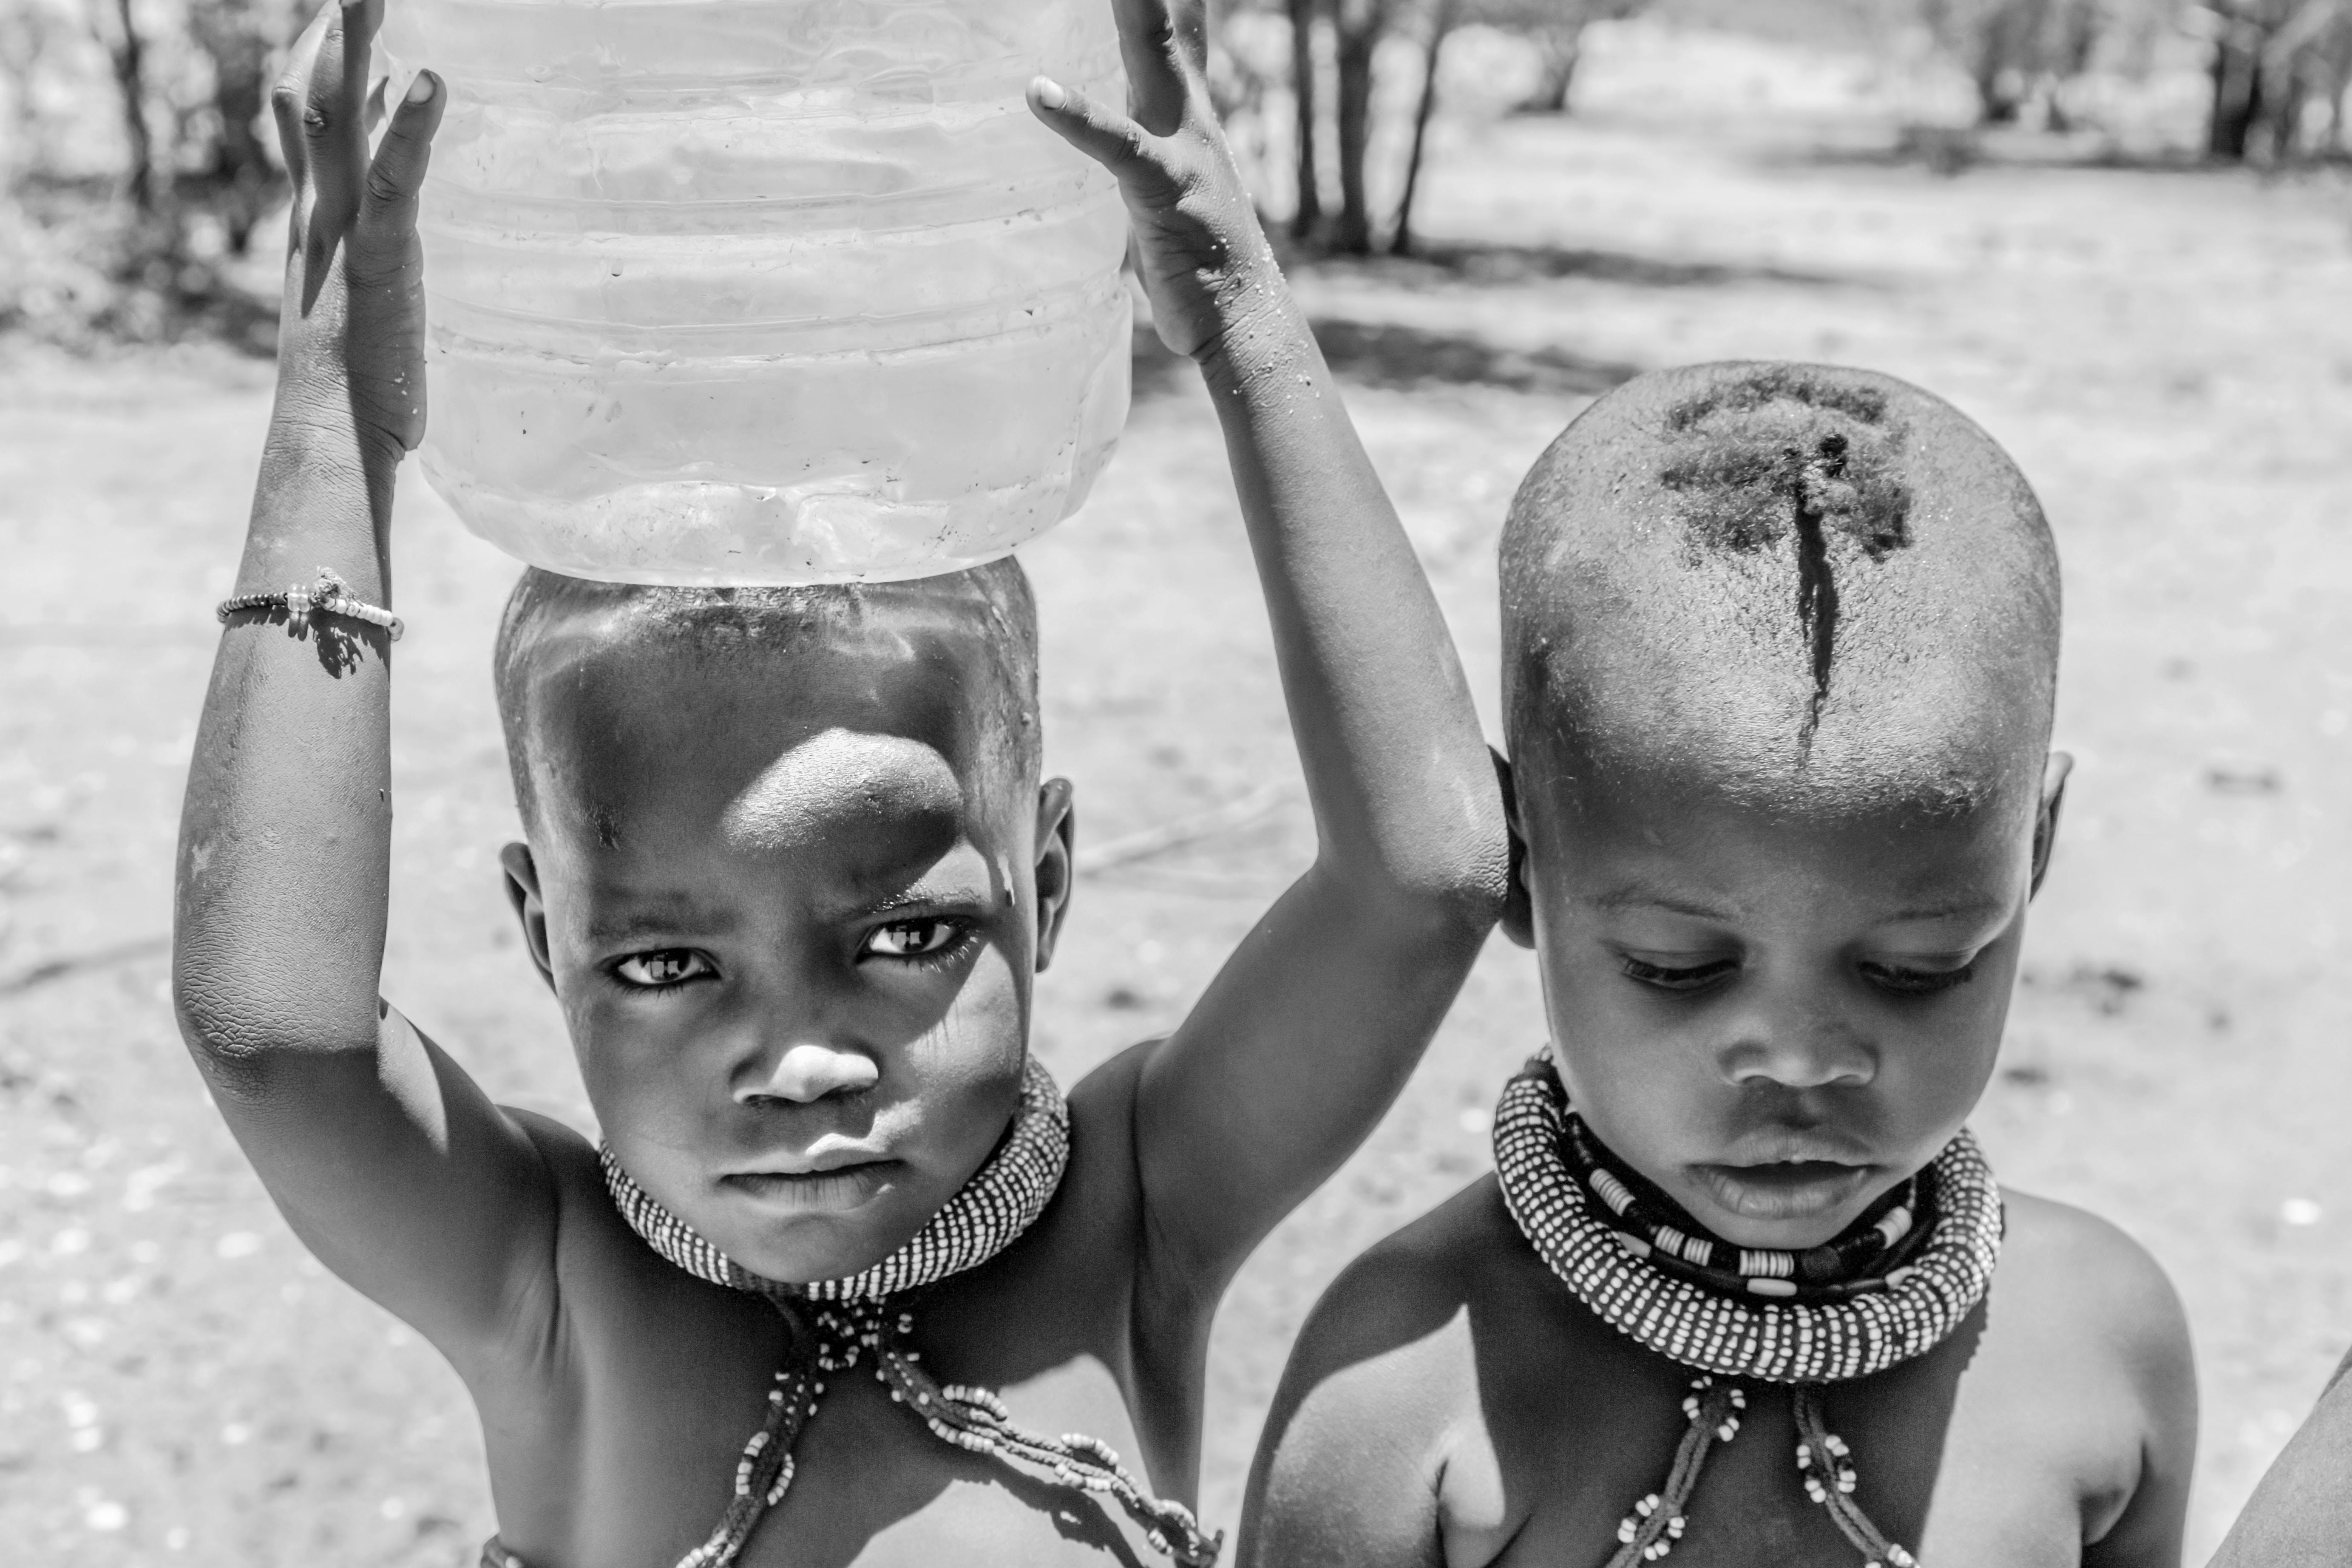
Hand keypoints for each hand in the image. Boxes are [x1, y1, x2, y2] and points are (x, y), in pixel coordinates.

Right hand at [270, 0, 442, 476]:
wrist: (329, 439)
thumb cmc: (352, 388)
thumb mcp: (357, 307)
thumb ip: (364, 270)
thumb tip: (382, 247)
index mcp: (317, 224)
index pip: (303, 128)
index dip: (311, 67)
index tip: (324, 18)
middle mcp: (320, 215)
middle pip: (317, 102)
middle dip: (333, 37)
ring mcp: (344, 231)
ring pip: (343, 121)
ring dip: (357, 51)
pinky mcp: (379, 256)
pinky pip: (395, 179)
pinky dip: (411, 127)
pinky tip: (429, 78)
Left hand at [1027, 0, 1283, 363]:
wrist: (1247, 324)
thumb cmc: (1201, 270)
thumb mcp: (1166, 197)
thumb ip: (1140, 162)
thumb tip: (1116, 155)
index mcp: (1189, 117)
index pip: (1179, 28)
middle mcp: (1191, 119)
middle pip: (1167, 21)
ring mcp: (1183, 151)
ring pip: (1152, 57)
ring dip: (1132, 6)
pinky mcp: (1165, 192)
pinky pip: (1117, 146)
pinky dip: (1077, 117)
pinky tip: (1038, 92)